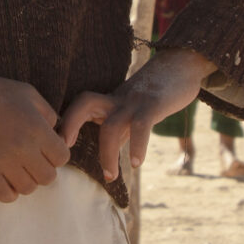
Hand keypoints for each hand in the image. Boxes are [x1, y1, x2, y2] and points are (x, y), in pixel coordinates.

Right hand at [0, 54, 73, 202]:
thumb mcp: (28, 93)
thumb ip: (49, 114)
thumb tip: (58, 134)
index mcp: (36, 129)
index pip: (62, 157)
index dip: (56, 154)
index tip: (45, 148)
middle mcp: (23, 148)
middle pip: (48, 177)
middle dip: (43, 168)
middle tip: (32, 159)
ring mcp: (3, 162)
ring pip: (28, 189)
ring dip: (26, 180)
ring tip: (17, 168)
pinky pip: (5, 196)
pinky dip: (9, 191)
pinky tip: (5, 178)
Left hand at [57, 48, 216, 185]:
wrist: (182, 67)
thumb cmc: (154, 95)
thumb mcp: (130, 111)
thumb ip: (117, 129)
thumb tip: (105, 156)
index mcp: (109, 100)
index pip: (79, 103)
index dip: (66, 120)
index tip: (60, 144)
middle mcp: (117, 98)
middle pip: (85, 103)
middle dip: (70, 125)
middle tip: (66, 152)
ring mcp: (135, 101)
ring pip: (111, 125)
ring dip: (107, 153)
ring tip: (110, 176)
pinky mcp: (154, 104)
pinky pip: (141, 127)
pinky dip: (137, 146)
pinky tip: (137, 163)